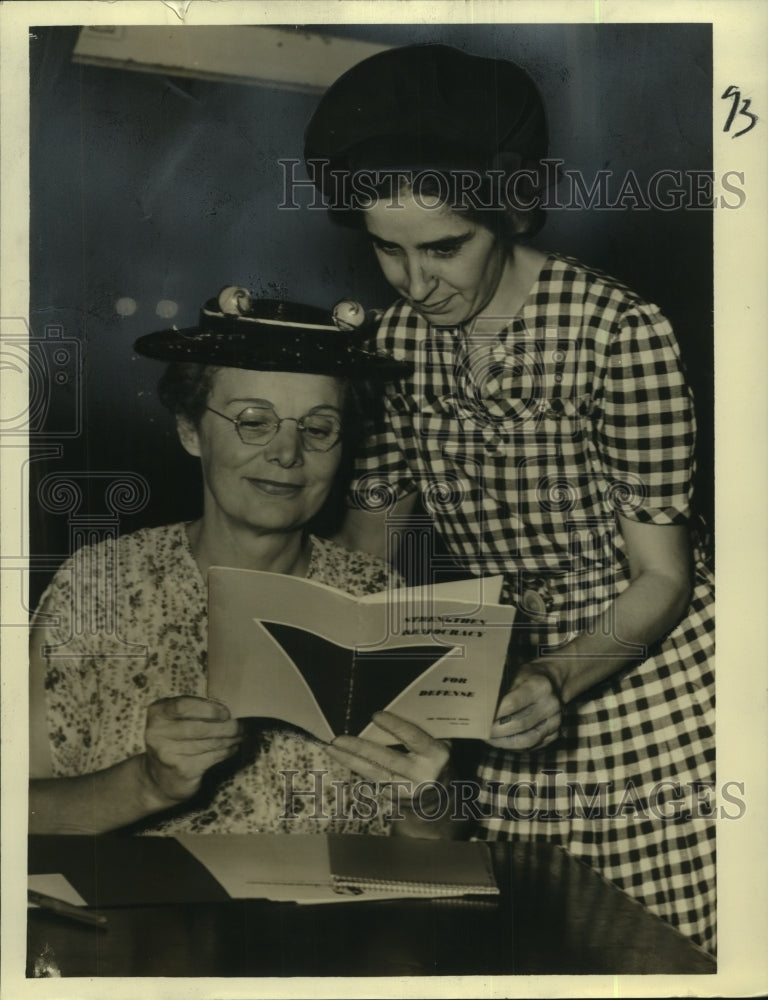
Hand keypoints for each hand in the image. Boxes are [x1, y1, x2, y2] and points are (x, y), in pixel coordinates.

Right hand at [143, 696, 241, 804]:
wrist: (159, 779)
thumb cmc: (174, 741)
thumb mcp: (175, 719)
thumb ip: (194, 709)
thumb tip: (228, 708)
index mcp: (157, 713)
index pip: (183, 706)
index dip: (209, 709)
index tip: (226, 712)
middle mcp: (158, 734)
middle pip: (200, 727)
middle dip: (226, 726)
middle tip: (240, 725)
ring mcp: (169, 754)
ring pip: (210, 743)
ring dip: (230, 739)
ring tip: (239, 735)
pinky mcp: (183, 771)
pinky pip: (213, 757)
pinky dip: (227, 751)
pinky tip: (232, 748)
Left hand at [325, 711, 449, 809]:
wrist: (441, 798)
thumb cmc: (434, 759)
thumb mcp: (437, 742)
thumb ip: (421, 729)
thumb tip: (392, 708)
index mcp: (436, 755)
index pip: (413, 737)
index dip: (395, 726)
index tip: (375, 715)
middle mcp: (423, 775)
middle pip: (387, 759)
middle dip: (360, 748)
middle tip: (338, 738)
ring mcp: (409, 790)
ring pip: (374, 773)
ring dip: (350, 760)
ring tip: (332, 748)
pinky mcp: (396, 799)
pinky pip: (373, 780)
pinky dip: (357, 767)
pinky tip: (343, 757)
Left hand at [487, 663, 561, 750]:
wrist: (553, 681)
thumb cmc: (528, 677)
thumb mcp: (515, 674)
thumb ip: (502, 689)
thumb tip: (482, 708)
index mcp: (540, 686)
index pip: (513, 703)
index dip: (495, 713)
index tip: (480, 718)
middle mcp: (550, 705)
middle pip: (519, 724)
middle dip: (497, 730)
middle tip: (480, 732)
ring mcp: (554, 721)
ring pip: (527, 740)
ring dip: (504, 742)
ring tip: (488, 740)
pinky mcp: (554, 734)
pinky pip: (532, 746)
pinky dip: (514, 747)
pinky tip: (501, 742)